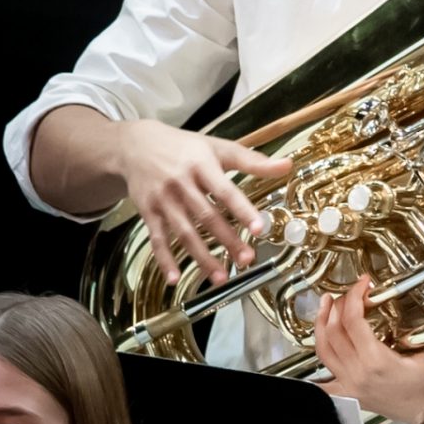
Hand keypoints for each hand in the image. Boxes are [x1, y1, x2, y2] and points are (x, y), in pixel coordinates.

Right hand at [114, 119, 294, 284]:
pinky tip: (174, 278)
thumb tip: (288, 166)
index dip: (243, 210)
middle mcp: (180, 184)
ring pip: (184, 232)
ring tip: (220, 277)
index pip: (226, 191)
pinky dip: (164, 259)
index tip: (260, 228)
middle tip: (247, 259)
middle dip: (227, 240)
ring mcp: (162, 200)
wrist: (135, 145)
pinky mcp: (147, 212)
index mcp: (202, 166)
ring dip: (202, 256)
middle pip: (207, 216)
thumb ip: (253, 161)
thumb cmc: (185, 148)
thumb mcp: (218, 148)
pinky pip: (157, 238)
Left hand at [312, 275, 423, 422]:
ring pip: (322, 350)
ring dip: (321, 326)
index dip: (354, 297)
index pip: (354, 320)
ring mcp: (351, 386)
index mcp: (377, 361)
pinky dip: (312, 374)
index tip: (364, 283)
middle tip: (347, 291)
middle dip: (337, 306)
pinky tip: (311, 360)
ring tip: (327, 307)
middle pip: (334, 331)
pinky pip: (321, 386)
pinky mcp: (350, 396)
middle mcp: (358, 373)